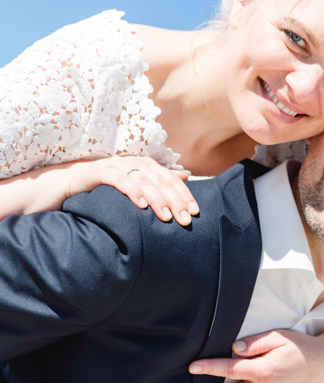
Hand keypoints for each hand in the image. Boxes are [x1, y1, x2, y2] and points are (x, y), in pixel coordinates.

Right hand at [66, 156, 198, 224]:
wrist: (69, 184)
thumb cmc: (106, 187)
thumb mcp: (136, 183)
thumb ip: (159, 179)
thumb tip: (184, 176)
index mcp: (145, 165)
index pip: (171, 179)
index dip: (185, 195)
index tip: (195, 212)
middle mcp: (133, 162)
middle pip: (160, 181)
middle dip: (175, 201)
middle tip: (185, 219)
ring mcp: (116, 165)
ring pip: (143, 181)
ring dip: (157, 199)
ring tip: (166, 217)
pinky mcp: (100, 172)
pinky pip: (119, 181)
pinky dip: (132, 191)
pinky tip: (141, 205)